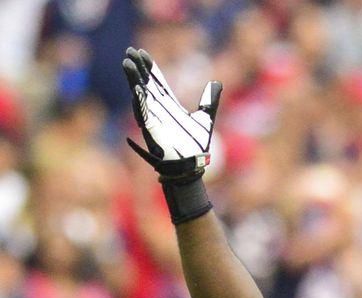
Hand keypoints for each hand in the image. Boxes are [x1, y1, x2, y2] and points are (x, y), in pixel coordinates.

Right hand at [122, 47, 221, 181]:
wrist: (192, 164)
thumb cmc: (195, 145)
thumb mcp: (205, 117)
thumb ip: (209, 100)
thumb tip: (217, 83)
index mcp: (168, 105)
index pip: (156, 82)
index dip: (149, 67)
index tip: (142, 53)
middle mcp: (158, 109)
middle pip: (146, 83)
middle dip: (138, 68)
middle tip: (131, 50)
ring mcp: (153, 118)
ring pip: (140, 95)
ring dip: (134, 80)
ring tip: (127, 63)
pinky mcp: (152, 130)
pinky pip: (144, 114)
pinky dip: (140, 101)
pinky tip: (136, 88)